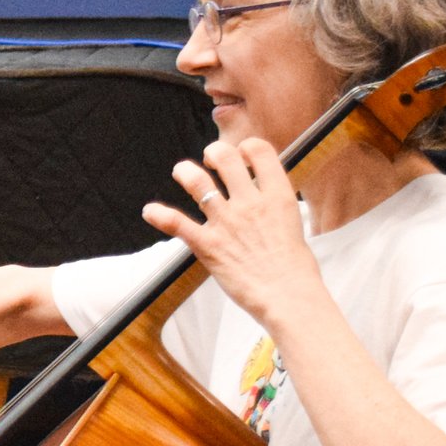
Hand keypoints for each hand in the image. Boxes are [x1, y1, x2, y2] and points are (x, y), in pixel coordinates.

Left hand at [141, 138, 326, 332]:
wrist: (289, 297)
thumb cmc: (295, 269)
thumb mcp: (293, 225)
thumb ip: (274, 209)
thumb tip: (264, 203)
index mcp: (277, 196)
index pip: (259, 150)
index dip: (246, 148)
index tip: (241, 155)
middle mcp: (250, 203)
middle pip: (225, 157)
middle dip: (214, 153)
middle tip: (210, 160)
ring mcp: (227, 222)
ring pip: (197, 181)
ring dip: (185, 171)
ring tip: (182, 172)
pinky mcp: (208, 245)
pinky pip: (177, 223)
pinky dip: (159, 215)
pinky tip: (149, 211)